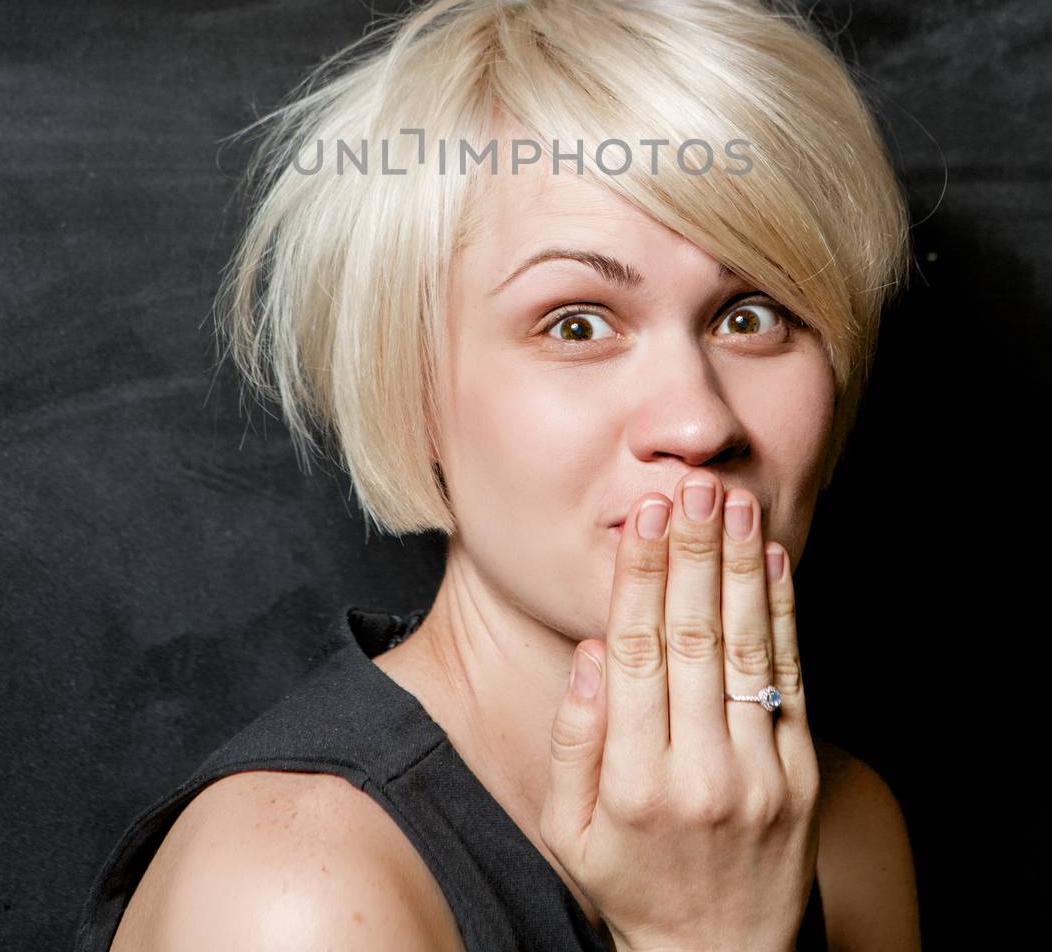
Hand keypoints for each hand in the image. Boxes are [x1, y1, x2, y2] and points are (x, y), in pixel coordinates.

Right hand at [538, 472, 820, 951]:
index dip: (639, 577)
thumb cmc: (631, 881)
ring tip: (731, 503)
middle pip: (693, 638)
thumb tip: (593, 651)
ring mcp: (756, 774)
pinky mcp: (800, 775)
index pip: (635, 653)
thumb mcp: (568, 828)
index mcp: (630, 783)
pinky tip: (771, 561)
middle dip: (691, 553)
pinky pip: (789, 679)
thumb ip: (572, 740)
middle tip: (689, 488)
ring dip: (739, 566)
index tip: (641, 518)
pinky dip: (782, 613)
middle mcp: (696, 774)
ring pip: (746, 648)